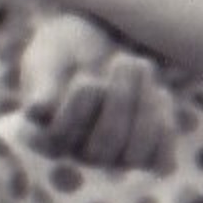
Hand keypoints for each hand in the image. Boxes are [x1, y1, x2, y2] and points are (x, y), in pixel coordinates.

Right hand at [15, 13, 172, 169]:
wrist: (98, 40)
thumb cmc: (66, 50)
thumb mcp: (47, 57)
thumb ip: (42, 81)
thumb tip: (37, 110)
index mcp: (44, 137)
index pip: (61, 139)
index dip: (80, 111)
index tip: (86, 78)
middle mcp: (78, 154)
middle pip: (104, 146)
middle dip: (119, 98)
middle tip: (124, 60)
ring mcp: (113, 158)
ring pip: (134, 155)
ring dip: (145, 108)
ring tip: (142, 67)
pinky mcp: (144, 153)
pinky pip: (160, 161)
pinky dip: (165, 128)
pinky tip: (159, 93)